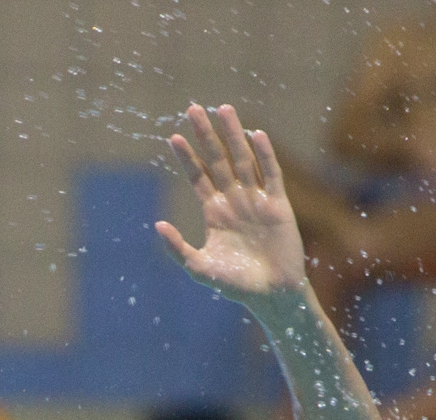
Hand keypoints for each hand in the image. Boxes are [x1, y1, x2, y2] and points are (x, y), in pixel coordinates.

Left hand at [156, 104, 307, 307]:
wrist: (271, 295)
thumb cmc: (235, 285)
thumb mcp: (199, 267)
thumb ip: (177, 248)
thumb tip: (156, 225)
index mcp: (215, 212)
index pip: (198, 177)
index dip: (186, 157)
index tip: (173, 136)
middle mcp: (234, 200)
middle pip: (218, 160)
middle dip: (206, 135)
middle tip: (193, 108)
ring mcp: (257, 200)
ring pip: (243, 159)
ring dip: (234, 134)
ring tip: (223, 108)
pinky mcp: (278, 204)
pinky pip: (271, 174)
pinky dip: (265, 154)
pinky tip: (256, 134)